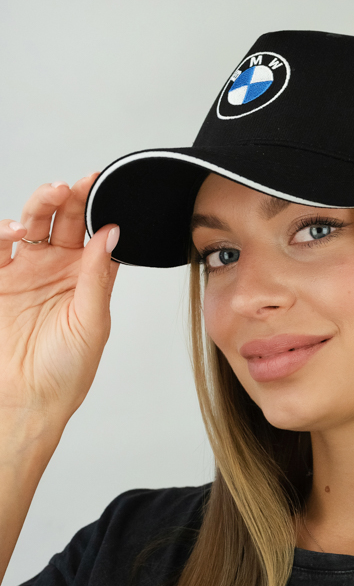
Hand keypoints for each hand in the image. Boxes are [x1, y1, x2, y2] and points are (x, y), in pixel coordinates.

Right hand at [0, 175, 119, 432]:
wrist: (26, 401)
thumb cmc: (66, 372)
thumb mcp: (91, 321)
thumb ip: (97, 275)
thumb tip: (111, 233)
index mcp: (87, 279)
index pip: (94, 233)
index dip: (96, 206)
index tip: (98, 184)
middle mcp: (58, 271)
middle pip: (63, 221)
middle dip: (69, 198)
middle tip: (73, 187)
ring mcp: (27, 273)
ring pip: (32, 225)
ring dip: (39, 205)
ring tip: (51, 196)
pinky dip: (3, 232)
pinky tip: (15, 229)